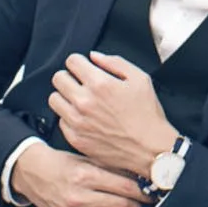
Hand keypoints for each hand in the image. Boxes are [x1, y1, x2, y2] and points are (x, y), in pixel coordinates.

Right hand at [9, 145, 149, 206]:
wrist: (32, 173)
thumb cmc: (60, 165)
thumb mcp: (85, 159)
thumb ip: (110, 169)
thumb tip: (139, 180)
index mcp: (84, 176)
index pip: (125, 188)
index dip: (143, 192)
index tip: (152, 192)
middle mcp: (78, 197)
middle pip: (122, 206)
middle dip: (141, 205)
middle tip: (150, 204)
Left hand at [48, 53, 177, 177]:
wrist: (153, 150)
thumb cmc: (149, 115)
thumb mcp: (140, 79)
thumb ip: (115, 62)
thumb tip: (93, 56)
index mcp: (99, 84)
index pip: (71, 61)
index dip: (79, 62)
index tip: (84, 69)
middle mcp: (84, 101)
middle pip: (58, 78)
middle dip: (70, 77)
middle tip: (81, 84)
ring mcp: (78, 122)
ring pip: (54, 98)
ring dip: (65, 96)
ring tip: (79, 101)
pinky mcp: (76, 139)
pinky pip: (60, 121)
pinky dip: (69, 118)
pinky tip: (84, 119)